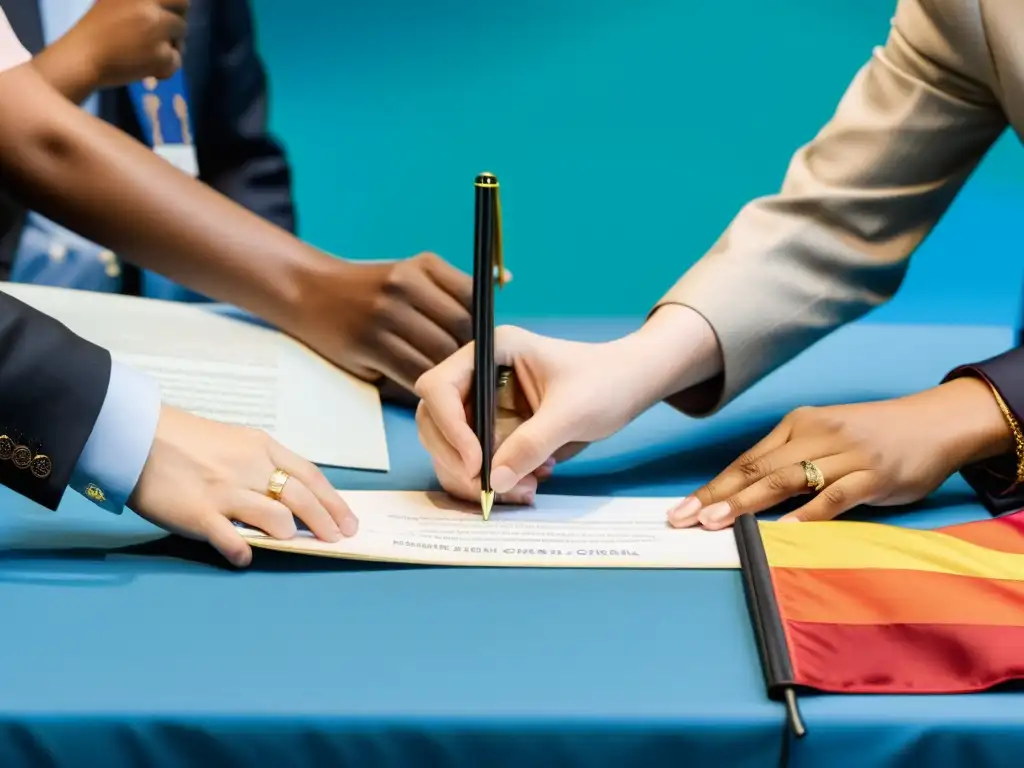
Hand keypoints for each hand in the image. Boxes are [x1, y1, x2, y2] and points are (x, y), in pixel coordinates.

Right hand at [52, 0, 188, 91]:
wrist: (82, 57)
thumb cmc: (94, 31)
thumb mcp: (115, 3)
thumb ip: (140, 4)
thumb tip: (164, 10)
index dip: (178, 10)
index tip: (171, 19)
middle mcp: (150, 8)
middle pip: (183, 19)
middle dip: (177, 31)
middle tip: (164, 41)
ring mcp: (157, 31)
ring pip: (180, 42)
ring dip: (170, 50)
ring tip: (147, 56)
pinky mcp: (161, 56)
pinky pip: (175, 63)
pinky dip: (164, 70)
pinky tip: (145, 69)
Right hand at [130, 405, 357, 566]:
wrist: (135, 434)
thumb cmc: (185, 440)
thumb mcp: (234, 441)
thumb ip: (260, 464)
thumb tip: (288, 497)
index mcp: (261, 448)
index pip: (309, 476)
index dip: (333, 501)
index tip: (347, 520)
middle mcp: (249, 468)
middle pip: (301, 498)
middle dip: (326, 521)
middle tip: (338, 538)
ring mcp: (225, 491)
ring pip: (275, 517)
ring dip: (291, 534)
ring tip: (297, 544)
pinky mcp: (199, 513)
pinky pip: (231, 539)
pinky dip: (243, 552)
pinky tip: (246, 558)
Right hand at [294, 253, 472, 393]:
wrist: (311, 292)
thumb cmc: (374, 288)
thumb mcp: (413, 272)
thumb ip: (456, 283)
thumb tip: (507, 277)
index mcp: (423, 267)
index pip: (474, 298)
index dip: (485, 327)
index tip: (488, 345)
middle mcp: (405, 285)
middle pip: (459, 329)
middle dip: (471, 355)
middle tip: (476, 373)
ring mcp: (385, 315)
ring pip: (437, 354)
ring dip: (449, 375)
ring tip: (456, 385)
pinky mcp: (368, 344)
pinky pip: (410, 372)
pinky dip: (425, 385)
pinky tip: (429, 389)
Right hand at [414, 325, 670, 504]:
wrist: (632, 385)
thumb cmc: (607, 382)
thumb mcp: (572, 413)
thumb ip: (531, 444)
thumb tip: (493, 481)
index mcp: (491, 351)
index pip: (439, 387)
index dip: (449, 427)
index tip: (476, 463)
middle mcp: (478, 375)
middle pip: (435, 421)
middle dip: (457, 460)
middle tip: (490, 489)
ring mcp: (483, 403)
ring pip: (449, 448)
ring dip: (475, 478)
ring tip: (524, 489)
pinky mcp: (494, 429)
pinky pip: (474, 462)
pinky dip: (492, 481)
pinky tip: (528, 484)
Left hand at [667, 377, 1013, 529]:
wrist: (933, 423)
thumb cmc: (871, 437)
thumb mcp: (824, 440)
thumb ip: (789, 464)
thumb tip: (743, 497)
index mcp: (797, 424)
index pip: (745, 460)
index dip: (712, 486)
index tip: (682, 509)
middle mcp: (816, 435)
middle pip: (757, 470)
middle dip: (717, 496)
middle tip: (685, 519)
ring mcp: (845, 454)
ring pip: (787, 481)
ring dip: (748, 503)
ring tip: (719, 523)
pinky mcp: (873, 474)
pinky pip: (834, 496)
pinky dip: (807, 514)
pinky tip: (783, 530)